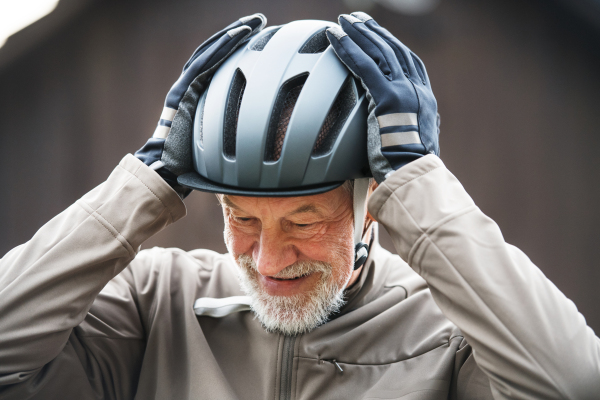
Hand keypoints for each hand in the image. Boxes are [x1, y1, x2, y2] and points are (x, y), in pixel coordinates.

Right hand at [135, 14, 265, 196]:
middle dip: (235, 34)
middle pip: (212, 53)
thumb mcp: (216, 143)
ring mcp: (182, 90)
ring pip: (208, 53)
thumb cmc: (190, 167)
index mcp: (195, 97)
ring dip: (230, 35)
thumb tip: (258, 138)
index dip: (234, 47)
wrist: (165, 176)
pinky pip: (202, 66)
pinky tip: (238, 36)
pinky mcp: (180, 96)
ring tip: (252, 22)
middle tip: (259, 20)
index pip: (216, 64)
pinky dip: (220, 49)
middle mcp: (187, 89)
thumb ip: (229, 132)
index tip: (257, 36)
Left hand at [326, 12, 439, 182]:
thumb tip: (393, 132)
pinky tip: (335, 38)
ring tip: (344, 21)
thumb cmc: (408, 169)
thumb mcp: (412, 144)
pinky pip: (365, 67)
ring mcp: (405, 92)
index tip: (379, 35)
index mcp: (425, 100)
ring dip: (360, 34)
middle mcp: (418, 91)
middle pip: (395, 51)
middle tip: (358, 19)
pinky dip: (348, 49)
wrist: (414, 177)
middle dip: (374, 32)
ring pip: (380, 53)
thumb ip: (404, 130)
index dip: (392, 45)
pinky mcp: (388, 98)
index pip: (409, 63)